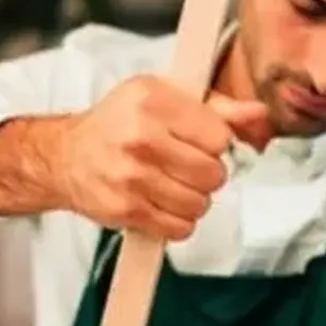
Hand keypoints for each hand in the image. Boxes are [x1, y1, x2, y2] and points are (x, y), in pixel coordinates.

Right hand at [62, 76, 268, 240]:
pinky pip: (179, 228)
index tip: (197, 141)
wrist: (66, 155)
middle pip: (213, 174)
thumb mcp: (165, 97)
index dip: (215, 143)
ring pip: (199, 204)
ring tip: (172, 184)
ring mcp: (131, 177)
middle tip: (185, 166)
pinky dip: (177, 221)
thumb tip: (260, 115)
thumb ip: (217, 107)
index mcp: (154, 101)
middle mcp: (141, 137)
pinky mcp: (124, 209)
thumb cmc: (121, 122)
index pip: (219, 137)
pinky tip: (162, 203)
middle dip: (207, 174)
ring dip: (193, 199)